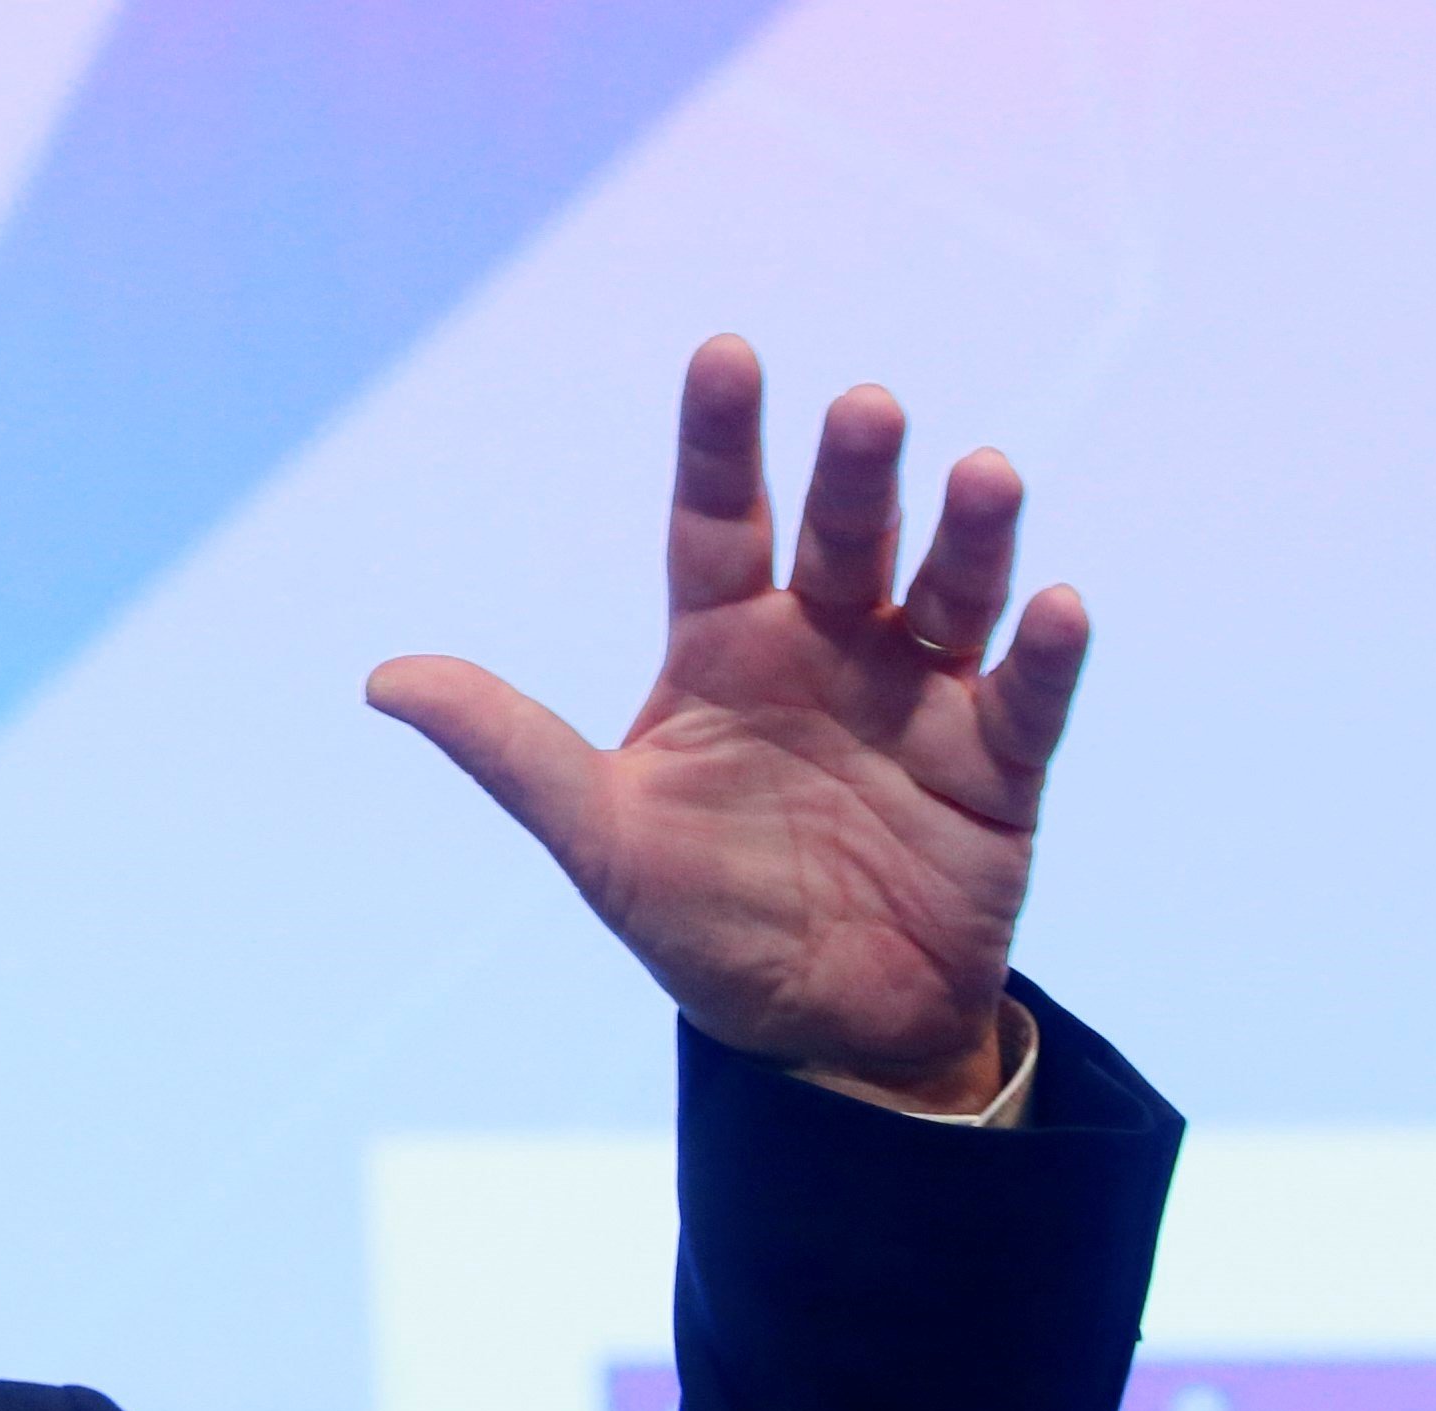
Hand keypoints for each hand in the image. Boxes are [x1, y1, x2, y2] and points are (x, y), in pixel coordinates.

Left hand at [368, 336, 1088, 1112]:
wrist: (820, 1034)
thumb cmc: (700, 921)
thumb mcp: (595, 837)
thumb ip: (506, 751)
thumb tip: (381, 680)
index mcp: (725, 650)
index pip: (716, 523)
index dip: (720, 444)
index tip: (725, 351)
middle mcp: (827, 651)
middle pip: (841, 540)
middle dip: (855, 475)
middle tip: (864, 407)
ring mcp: (919, 700)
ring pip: (948, 594)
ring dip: (970, 535)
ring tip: (986, 473)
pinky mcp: (997, 767)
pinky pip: (1027, 699)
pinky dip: (1047, 654)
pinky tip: (1054, 605)